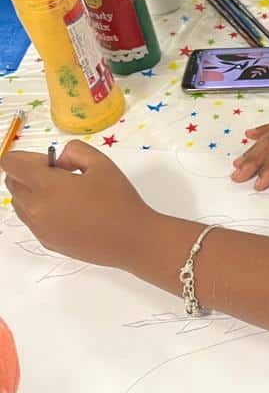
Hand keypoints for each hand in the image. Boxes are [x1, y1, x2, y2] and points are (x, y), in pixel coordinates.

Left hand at [2, 141, 154, 266]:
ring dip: (34, 193)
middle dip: (30, 174)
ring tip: (67, 196)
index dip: (28, 157)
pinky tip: (72, 212)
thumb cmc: (119, 200)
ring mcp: (39, 228)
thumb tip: (59, 161)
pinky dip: (43, 211)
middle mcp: (35, 208)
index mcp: (46, 186)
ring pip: (20, 203)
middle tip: (63, 178)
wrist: (132, 239)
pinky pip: (32, 221)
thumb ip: (74, 151)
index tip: (53, 163)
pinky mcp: (47, 242)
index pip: (10, 163)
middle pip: (12, 183)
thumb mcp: (101, 163)